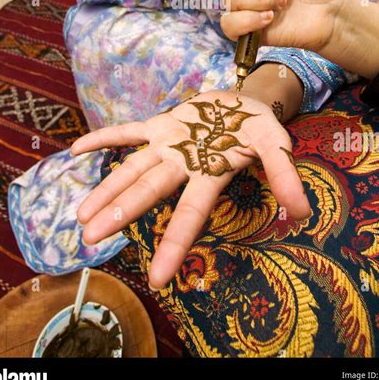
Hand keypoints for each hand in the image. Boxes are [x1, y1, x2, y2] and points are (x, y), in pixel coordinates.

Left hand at [70, 90, 310, 289]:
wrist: (245, 100)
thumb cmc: (258, 128)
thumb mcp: (277, 145)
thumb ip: (284, 175)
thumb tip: (302, 212)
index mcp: (210, 174)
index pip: (192, 213)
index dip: (176, 244)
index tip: (157, 279)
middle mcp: (183, 164)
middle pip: (149, 191)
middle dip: (120, 212)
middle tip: (90, 238)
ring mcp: (168, 144)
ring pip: (133, 167)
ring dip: (107, 187)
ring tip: (80, 215)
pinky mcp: (161, 124)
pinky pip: (128, 131)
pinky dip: (105, 138)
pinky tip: (75, 150)